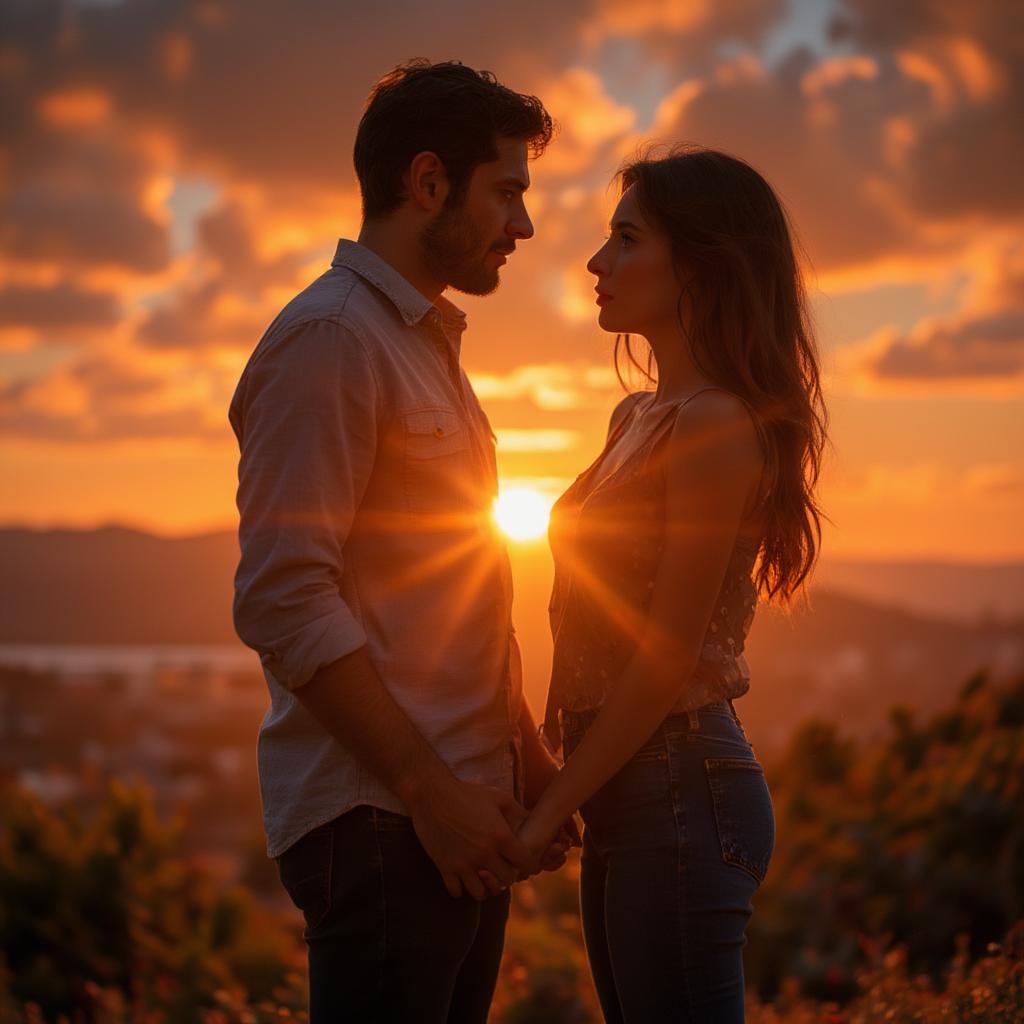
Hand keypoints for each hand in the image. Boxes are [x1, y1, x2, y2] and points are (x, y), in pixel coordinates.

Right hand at [407, 777, 532, 900]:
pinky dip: (462, 888)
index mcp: (500, 836)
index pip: (525, 864)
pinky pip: (458, 892)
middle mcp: (484, 853)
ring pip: (482, 893)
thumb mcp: (498, 797)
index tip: (522, 861)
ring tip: (483, 876)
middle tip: (502, 868)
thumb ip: (519, 813)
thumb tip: (535, 824)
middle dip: (507, 876)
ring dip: (485, 887)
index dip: (527, 864)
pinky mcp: (445, 867)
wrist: (432, 794)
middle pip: (506, 881)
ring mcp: (464, 863)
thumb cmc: (468, 793)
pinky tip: (463, 876)